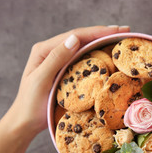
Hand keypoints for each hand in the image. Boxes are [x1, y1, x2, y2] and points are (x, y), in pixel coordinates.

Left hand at [7, 25, 129, 135]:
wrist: (26, 122)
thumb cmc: (31, 104)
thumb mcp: (41, 80)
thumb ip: (56, 59)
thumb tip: (75, 39)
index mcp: (45, 50)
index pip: (75, 36)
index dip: (97, 32)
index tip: (116, 30)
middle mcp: (52, 51)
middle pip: (81, 38)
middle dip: (103, 33)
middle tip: (125, 30)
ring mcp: (60, 61)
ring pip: (84, 47)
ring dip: (102, 41)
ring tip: (121, 38)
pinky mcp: (66, 71)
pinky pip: (83, 59)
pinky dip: (97, 54)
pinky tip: (109, 53)